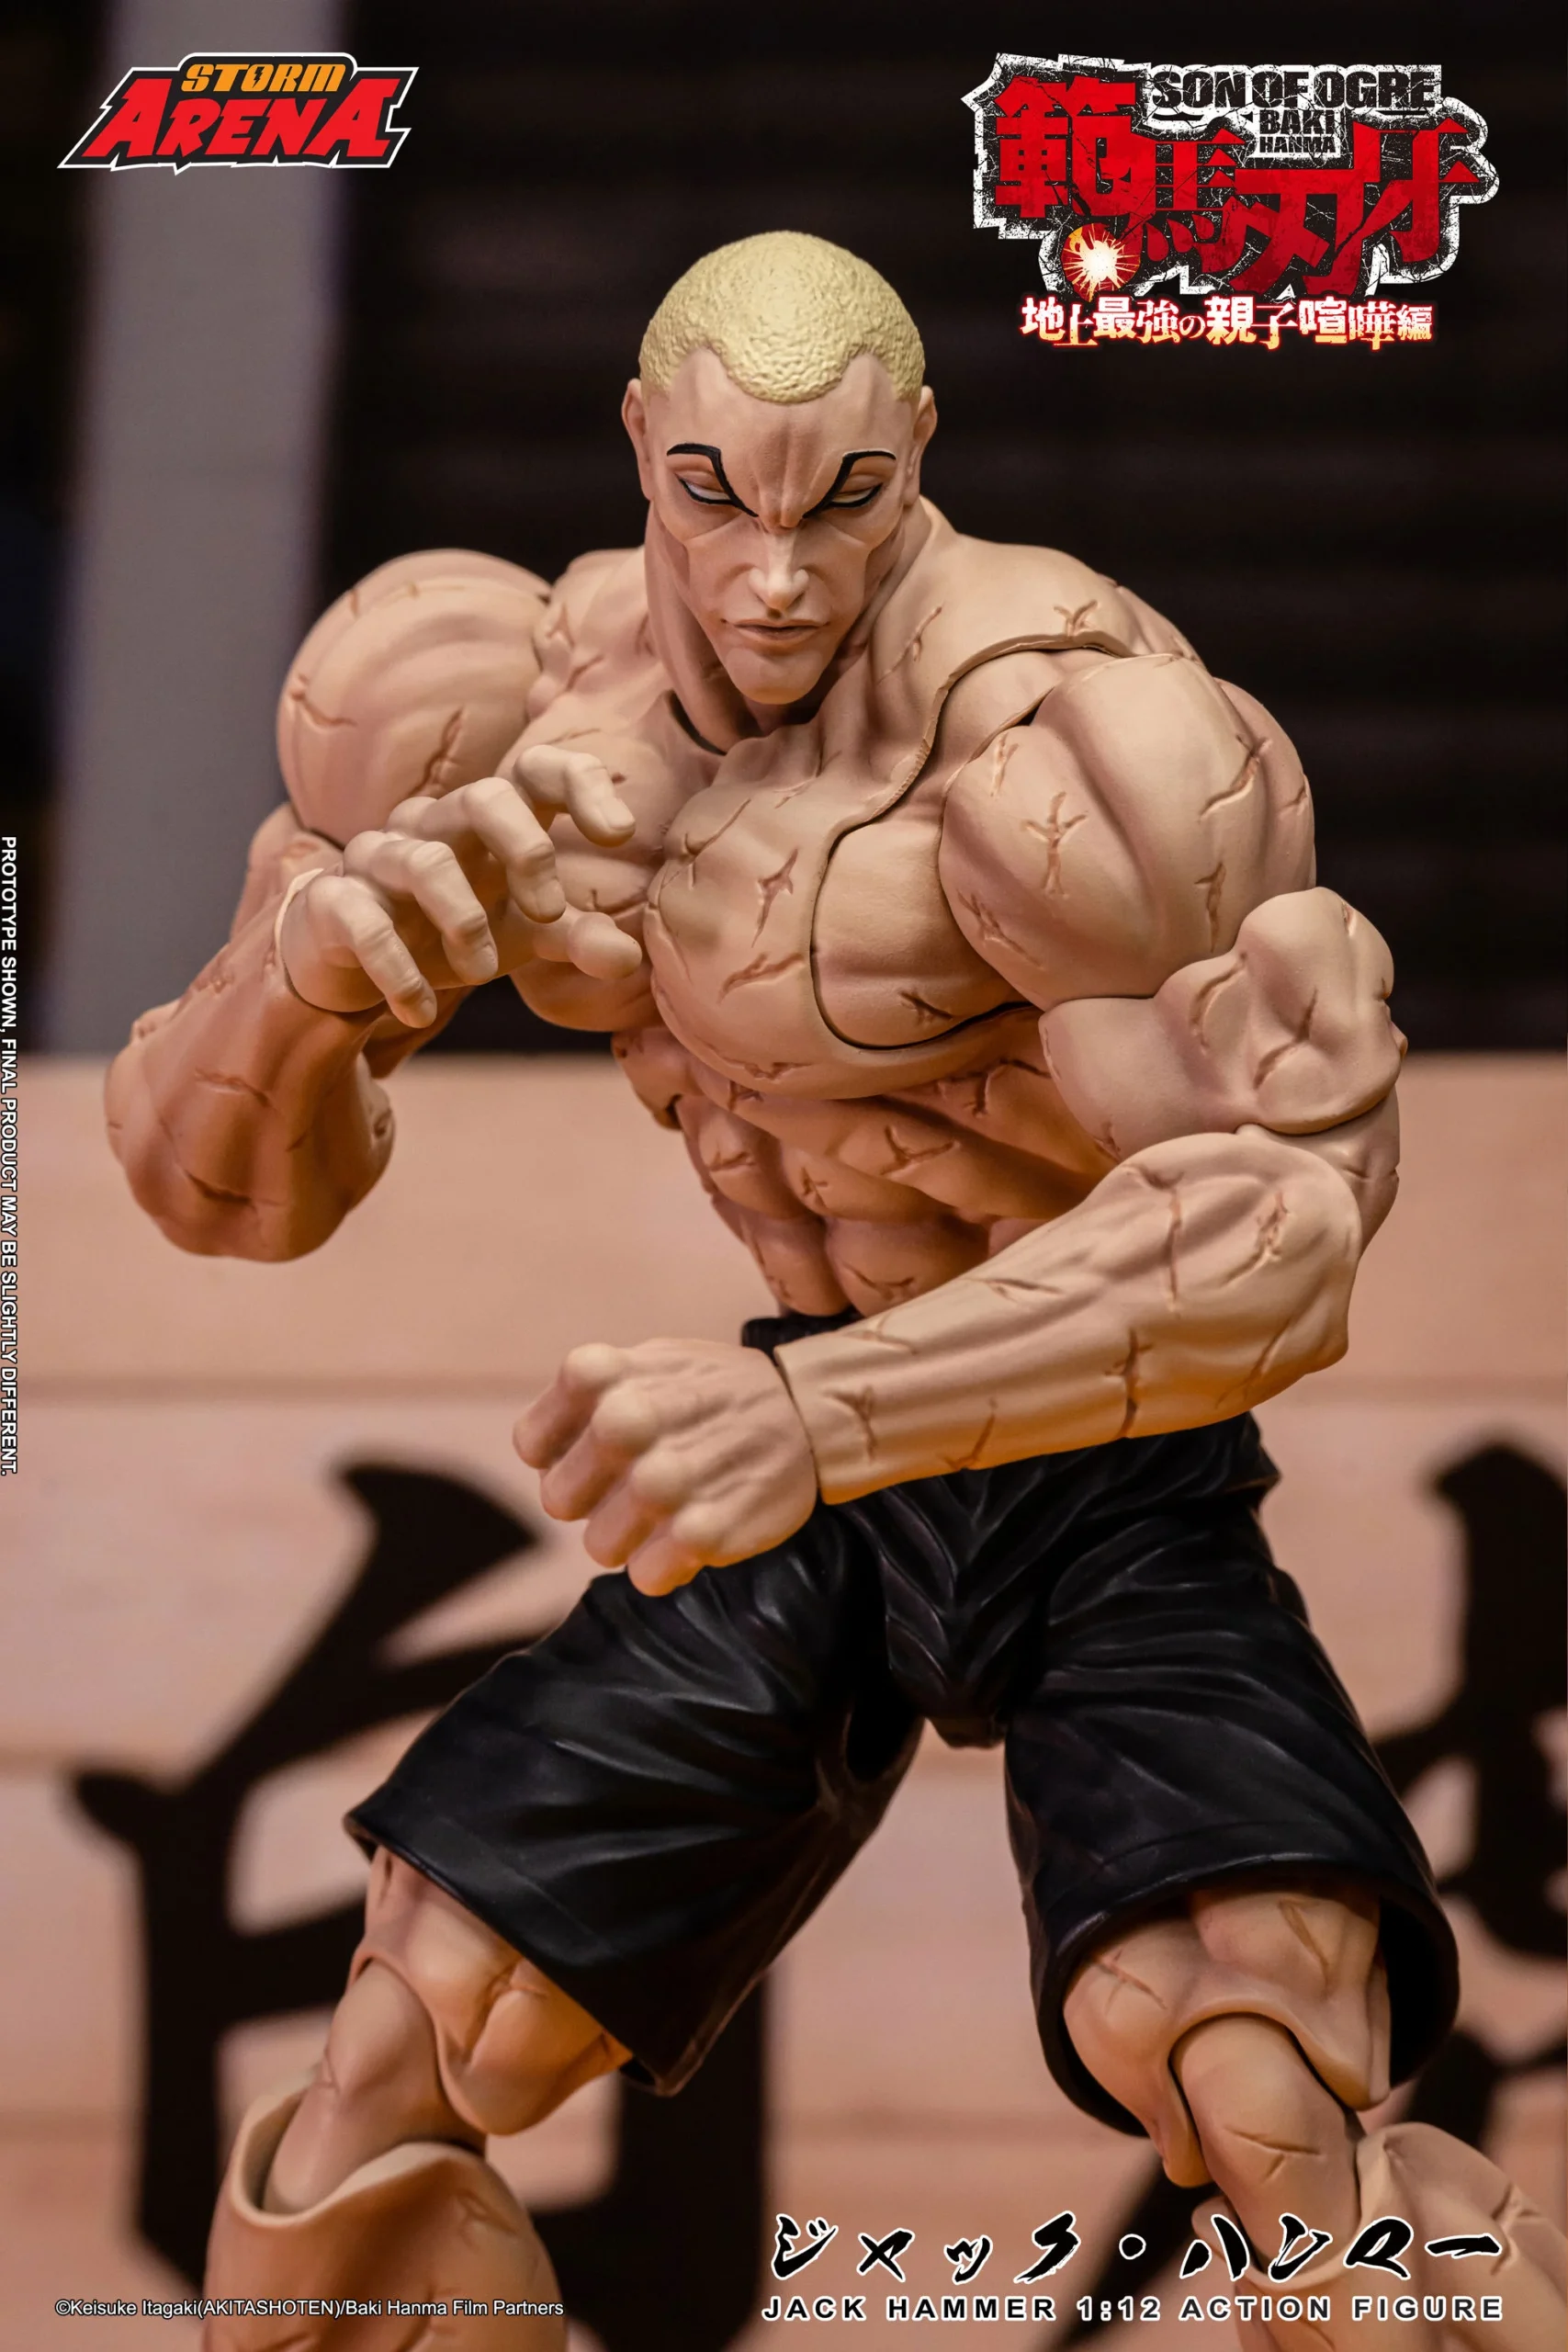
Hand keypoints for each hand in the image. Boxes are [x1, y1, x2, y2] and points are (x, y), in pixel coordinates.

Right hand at [278, 746, 641, 1025]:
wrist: (349, 963)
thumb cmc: (448, 930)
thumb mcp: (522, 935)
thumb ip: (575, 937)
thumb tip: (630, 958)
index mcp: (488, 823)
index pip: (534, 768)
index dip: (579, 784)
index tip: (618, 833)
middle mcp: (434, 826)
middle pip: (483, 796)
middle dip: (527, 851)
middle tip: (548, 912)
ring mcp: (379, 858)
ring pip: (425, 861)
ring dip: (465, 924)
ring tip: (481, 976)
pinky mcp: (335, 902)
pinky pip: (367, 925)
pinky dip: (400, 973)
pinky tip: (419, 1010)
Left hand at [514, 1339, 819, 1593]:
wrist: (810, 1411)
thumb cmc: (713, 1392)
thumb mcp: (649, 1361)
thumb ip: (588, 1397)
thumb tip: (542, 1458)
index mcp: (599, 1374)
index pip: (533, 1446)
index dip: (566, 1457)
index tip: (602, 1452)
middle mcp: (623, 1421)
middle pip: (559, 1501)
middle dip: (596, 1500)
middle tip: (640, 1483)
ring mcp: (663, 1480)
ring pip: (600, 1546)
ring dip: (635, 1536)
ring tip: (674, 1506)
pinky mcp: (702, 1533)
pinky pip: (648, 1576)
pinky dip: (670, 1563)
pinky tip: (700, 1527)